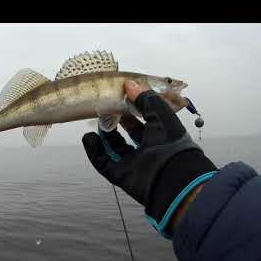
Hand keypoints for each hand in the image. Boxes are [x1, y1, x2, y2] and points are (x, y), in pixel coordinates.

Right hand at [82, 81, 216, 237]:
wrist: (170, 176)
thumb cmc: (172, 143)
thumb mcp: (160, 114)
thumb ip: (145, 98)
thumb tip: (129, 84)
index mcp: (160, 136)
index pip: (143, 122)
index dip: (131, 111)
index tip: (120, 100)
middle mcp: (146, 150)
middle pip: (127, 135)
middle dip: (116, 122)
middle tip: (105, 110)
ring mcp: (133, 163)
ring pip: (113, 149)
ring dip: (103, 136)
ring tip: (95, 123)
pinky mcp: (120, 175)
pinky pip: (103, 163)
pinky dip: (94, 151)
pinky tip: (88, 138)